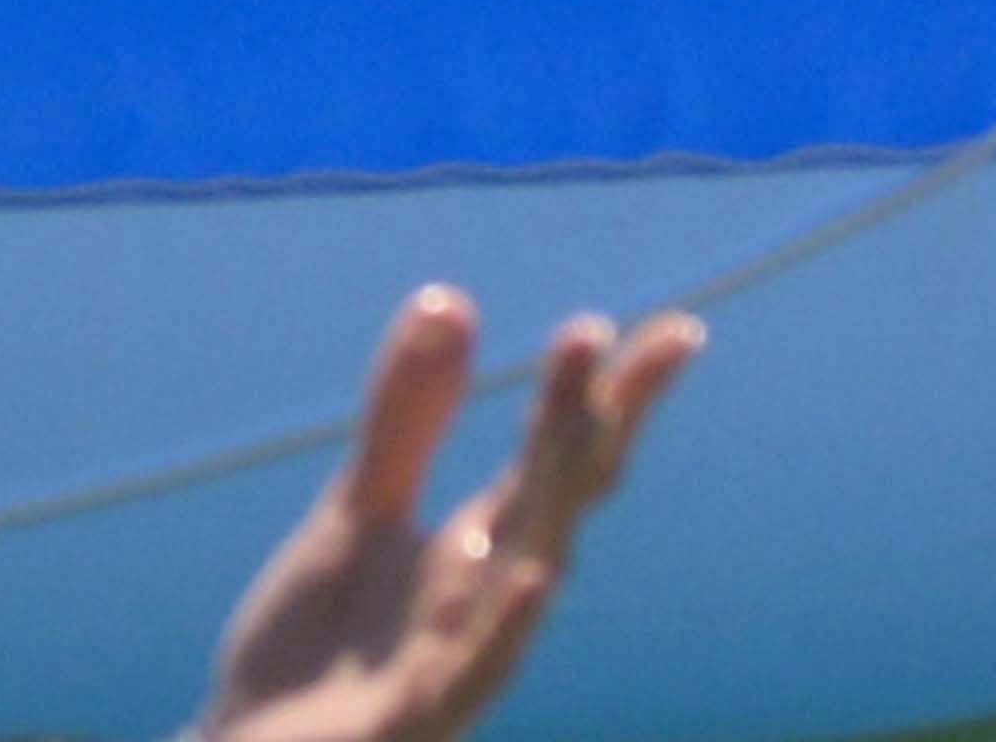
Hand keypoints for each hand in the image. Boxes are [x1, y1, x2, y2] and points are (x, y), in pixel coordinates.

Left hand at [193, 289, 701, 741]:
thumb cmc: (319, 647)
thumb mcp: (359, 512)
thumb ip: (407, 419)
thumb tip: (452, 296)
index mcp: (480, 545)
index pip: (558, 457)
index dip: (608, 394)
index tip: (676, 331)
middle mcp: (488, 596)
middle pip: (556, 498)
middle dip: (589, 420)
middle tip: (631, 337)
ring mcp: (458, 656)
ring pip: (529, 571)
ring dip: (557, 500)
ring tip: (590, 421)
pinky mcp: (417, 716)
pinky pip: (472, 672)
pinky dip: (506, 628)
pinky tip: (534, 578)